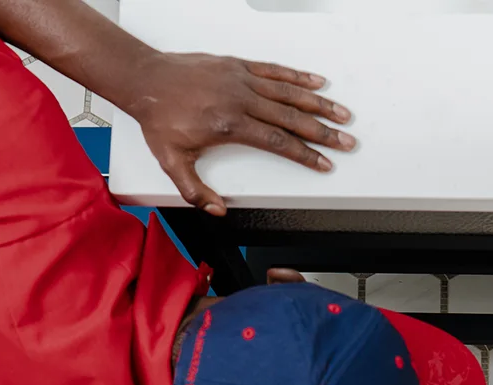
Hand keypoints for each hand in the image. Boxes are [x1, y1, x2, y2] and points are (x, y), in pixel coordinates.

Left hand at [126, 53, 355, 215]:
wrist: (146, 80)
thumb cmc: (159, 118)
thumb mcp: (172, 162)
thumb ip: (195, 191)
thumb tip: (216, 210)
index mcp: (230, 125)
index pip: (278, 142)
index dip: (305, 154)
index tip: (324, 163)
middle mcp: (240, 100)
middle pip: (292, 118)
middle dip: (323, 132)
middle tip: (346, 141)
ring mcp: (242, 80)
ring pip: (289, 93)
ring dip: (319, 104)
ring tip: (342, 114)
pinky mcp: (238, 66)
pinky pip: (275, 70)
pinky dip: (298, 76)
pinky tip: (316, 81)